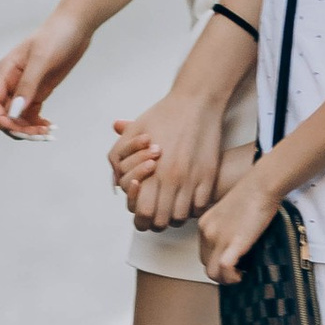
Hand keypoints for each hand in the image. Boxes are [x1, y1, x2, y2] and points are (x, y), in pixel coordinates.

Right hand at [0, 11, 89, 140]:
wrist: (76, 26)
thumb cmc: (57, 35)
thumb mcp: (42, 58)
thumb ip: (28, 85)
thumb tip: (15, 112)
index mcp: (6, 71)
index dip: (0, 119)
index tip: (18, 129)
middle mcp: (12, 82)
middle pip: (4, 114)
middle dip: (17, 128)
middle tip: (38, 135)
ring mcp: (25, 87)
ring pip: (18, 117)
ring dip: (29, 129)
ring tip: (48, 133)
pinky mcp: (39, 90)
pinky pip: (31, 113)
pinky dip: (37, 123)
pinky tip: (50, 126)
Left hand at [107, 87, 226, 228]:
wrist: (195, 103)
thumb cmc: (162, 116)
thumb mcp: (134, 132)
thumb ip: (119, 157)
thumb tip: (115, 181)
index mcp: (151, 171)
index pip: (143, 213)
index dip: (141, 219)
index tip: (143, 213)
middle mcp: (171, 179)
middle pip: (161, 221)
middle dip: (156, 221)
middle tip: (156, 214)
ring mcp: (192, 179)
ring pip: (181, 217)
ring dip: (174, 216)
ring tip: (172, 207)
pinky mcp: (208, 176)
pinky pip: (200, 207)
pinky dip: (192, 208)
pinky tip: (188, 199)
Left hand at [198, 166, 283, 286]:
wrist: (261, 185)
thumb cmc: (253, 193)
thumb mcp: (230, 213)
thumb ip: (227, 228)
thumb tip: (235, 244)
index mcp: (205, 224)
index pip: (204, 253)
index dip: (217, 262)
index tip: (230, 263)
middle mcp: (207, 232)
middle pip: (206, 264)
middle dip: (221, 273)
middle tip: (237, 271)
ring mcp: (218, 238)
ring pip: (212, 273)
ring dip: (226, 279)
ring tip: (239, 275)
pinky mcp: (232, 243)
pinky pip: (224, 269)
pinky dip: (231, 277)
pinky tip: (242, 274)